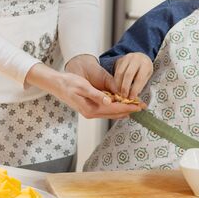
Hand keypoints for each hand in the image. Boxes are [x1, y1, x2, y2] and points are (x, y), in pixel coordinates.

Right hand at [25, 60, 141, 118]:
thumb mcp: (83, 87)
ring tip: (135, 107)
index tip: (139, 106)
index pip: (114, 110)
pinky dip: (115, 109)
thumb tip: (110, 102)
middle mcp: (91, 113)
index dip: (128, 107)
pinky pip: (106, 111)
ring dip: (123, 110)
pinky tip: (121, 106)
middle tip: (142, 107)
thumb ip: (97, 95)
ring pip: (111, 113)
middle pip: (114, 114)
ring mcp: (90, 112)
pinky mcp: (89, 108)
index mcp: (90, 109)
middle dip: (129, 110)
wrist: (56, 85)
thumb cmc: (68, 83)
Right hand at [114, 52, 152, 98]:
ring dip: (118, 84)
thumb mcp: (147, 76)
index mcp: (145, 64)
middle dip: (125, 87)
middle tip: (124, 96)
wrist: (141, 57)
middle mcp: (136, 59)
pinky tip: (117, 87)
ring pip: (120, 72)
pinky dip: (116, 80)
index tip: (132, 97)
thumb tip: (133, 95)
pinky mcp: (120, 60)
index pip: (139, 78)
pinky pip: (116, 71)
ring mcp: (127, 58)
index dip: (135, 89)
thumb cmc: (145, 69)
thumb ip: (141, 84)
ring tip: (119, 92)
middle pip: (128, 74)